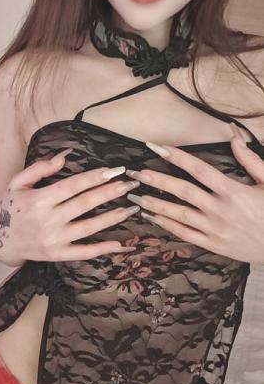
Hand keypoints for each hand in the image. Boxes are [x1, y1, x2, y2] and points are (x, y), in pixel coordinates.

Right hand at [0, 149, 141, 263]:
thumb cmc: (10, 208)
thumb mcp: (18, 182)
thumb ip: (40, 168)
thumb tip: (65, 155)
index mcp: (40, 199)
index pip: (74, 185)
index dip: (96, 177)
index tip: (115, 170)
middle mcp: (49, 219)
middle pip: (85, 203)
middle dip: (110, 192)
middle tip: (130, 184)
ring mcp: (54, 239)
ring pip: (88, 227)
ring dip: (111, 217)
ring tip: (131, 208)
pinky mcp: (57, 255)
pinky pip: (83, 252)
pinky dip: (101, 248)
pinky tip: (118, 243)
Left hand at [124, 131, 263, 262]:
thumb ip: (249, 160)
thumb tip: (234, 137)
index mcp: (232, 191)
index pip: (198, 169)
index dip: (175, 156)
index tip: (155, 147)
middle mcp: (220, 209)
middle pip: (182, 191)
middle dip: (156, 180)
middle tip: (135, 172)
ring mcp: (214, 229)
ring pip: (179, 214)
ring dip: (155, 204)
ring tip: (135, 195)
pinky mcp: (213, 245)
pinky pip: (185, 234)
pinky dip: (166, 225)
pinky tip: (151, 217)